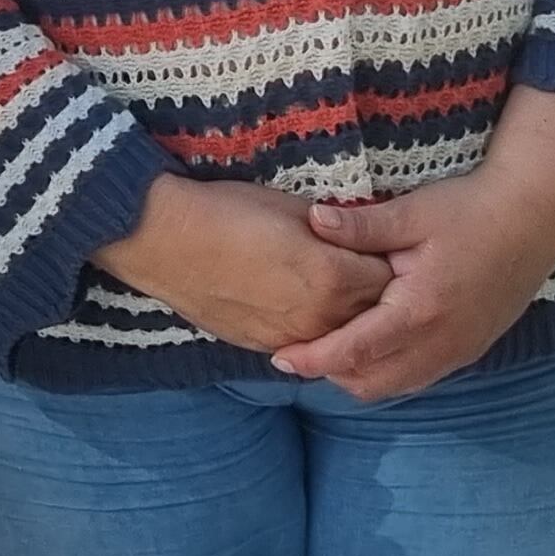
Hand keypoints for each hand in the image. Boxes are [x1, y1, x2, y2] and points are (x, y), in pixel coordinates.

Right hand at [92, 175, 388, 354]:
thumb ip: (336, 230)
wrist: (166, 240)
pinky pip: (307, 344)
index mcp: (333, 277)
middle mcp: (322, 317)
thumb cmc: (227, 210)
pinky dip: (314, 330)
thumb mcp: (290, 207)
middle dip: (374, 293)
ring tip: (331, 289)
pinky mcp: (266, 348)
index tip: (381, 247)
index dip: (386, 259)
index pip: (388, 277)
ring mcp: (294, 338)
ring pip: (341, 336)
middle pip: (372, 314)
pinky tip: (301, 307)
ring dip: (345, 317)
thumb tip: (358, 238)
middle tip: (361, 268)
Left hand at [265, 88, 554, 403]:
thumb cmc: (470, 210)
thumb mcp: (412, 212)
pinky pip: (420, 377)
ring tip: (326, 350)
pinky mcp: (470, 348)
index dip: (315, 359)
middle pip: (374, 382)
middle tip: (296, 351)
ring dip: (361, 376)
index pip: (357, 351)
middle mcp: (441, 342)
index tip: (280, 358)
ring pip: (398, 385)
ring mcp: (460, 351)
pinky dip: (389, 371)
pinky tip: (369, 346)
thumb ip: (361, 226)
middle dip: (332, 373)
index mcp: (421, 310)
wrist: (534, 218)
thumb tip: (312, 220)